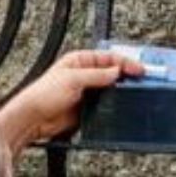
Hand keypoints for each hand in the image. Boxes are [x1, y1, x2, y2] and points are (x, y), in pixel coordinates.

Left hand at [0, 50, 144, 149]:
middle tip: (142, 81)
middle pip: (112, 73)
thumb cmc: (44, 94)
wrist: (33, 118)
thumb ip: (96, 75)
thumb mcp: (72, 79)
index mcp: (79, 61)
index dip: (125, 63)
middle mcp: (84, 75)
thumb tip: (116, 72)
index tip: (139, 70)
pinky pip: (106, 105)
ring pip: (111, 89)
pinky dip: (115, 105)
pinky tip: (123, 106)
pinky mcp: (87, 108)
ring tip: (136, 93)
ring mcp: (87, 92)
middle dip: (127, 76)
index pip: (108, 58)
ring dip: (122, 91)